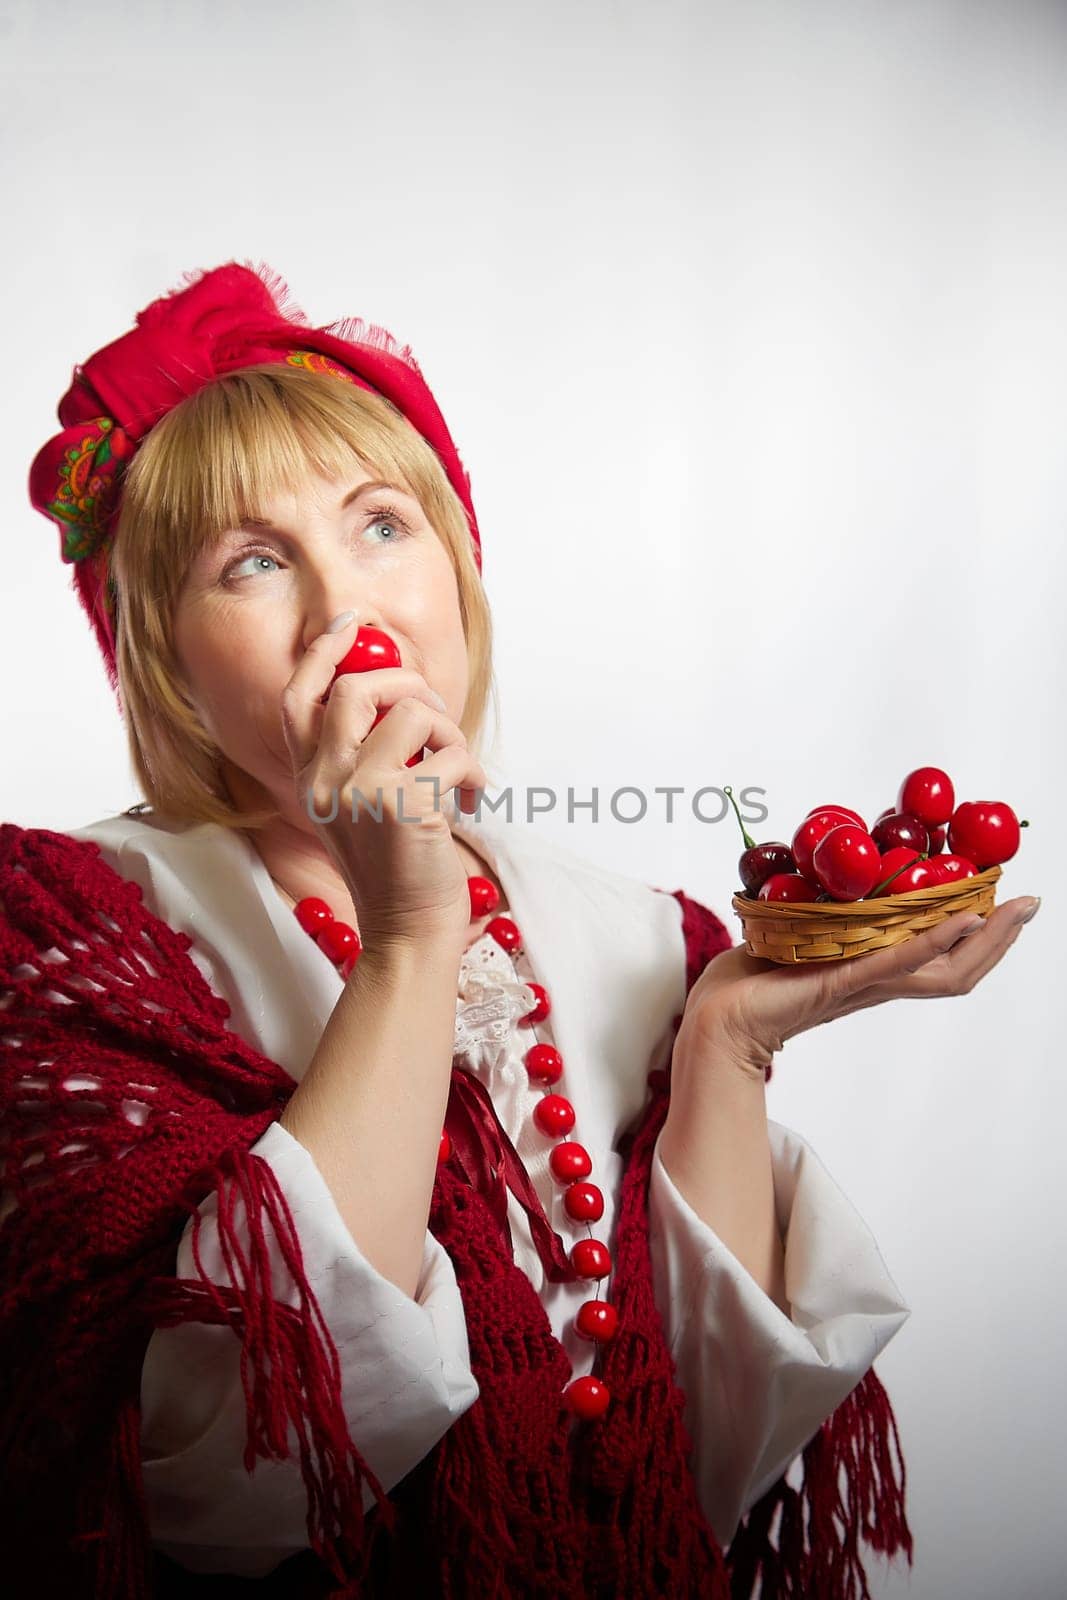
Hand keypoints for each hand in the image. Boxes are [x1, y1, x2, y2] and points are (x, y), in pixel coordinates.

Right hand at [280, 620, 486, 948]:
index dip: (323, 653)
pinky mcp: (401, 806)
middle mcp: (324, 781)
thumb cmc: (397, 868)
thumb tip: (403, 699)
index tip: (354, 626)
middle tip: (437, 717)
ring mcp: (358, 792)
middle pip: (355, 688)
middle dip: (408, 685)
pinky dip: (471, 770)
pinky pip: (451, 753)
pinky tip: (470, 799)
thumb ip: (363, 758)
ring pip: (410, 711)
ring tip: (458, 768)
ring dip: (448, 732)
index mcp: (309, 778)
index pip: (298, 697)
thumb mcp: (359, 808)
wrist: (408, 932)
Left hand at [677, 897, 1040, 1080]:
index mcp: (874, 972)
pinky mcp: (839, 983)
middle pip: (959, 969)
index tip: (1006, 901)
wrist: (717, 1018)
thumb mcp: (801, 936)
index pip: (944, 959)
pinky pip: (894, 964)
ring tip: (1010, 910)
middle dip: (1000, 937)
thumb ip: (825, 916)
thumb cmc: (751, 979)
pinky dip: (930, 943)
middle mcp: (878, 983)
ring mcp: (863, 985)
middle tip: (1029, 903)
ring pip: (940, 971)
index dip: (981, 936)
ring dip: (981, 940)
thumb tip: (834, 876)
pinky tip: (959, 921)